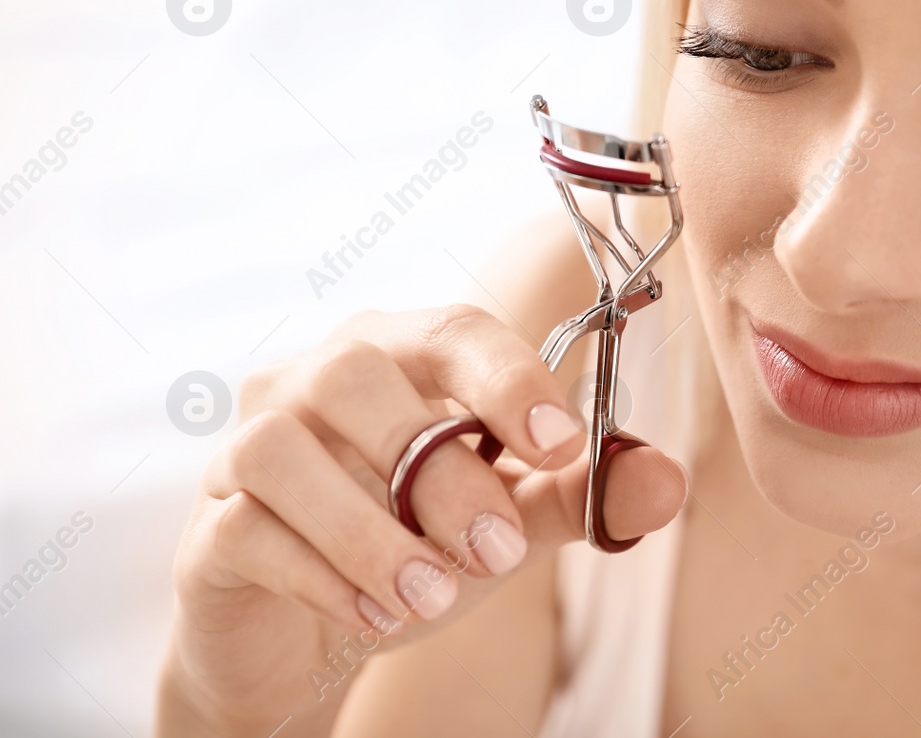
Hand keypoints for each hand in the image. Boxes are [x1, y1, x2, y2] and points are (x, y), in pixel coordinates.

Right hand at [156, 304, 687, 736]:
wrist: (312, 638)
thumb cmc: (417, 547)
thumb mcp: (509, 521)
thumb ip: (580, 496)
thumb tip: (665, 478)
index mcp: (402, 356)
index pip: (454, 331)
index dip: (511, 379)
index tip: (563, 444)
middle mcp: (314, 379)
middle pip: (360, 378)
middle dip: (439, 470)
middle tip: (496, 551)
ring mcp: (247, 446)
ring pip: (283, 448)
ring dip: (369, 530)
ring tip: (434, 597)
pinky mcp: (207, 525)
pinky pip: (244, 525)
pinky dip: (319, 574)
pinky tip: (374, 616)